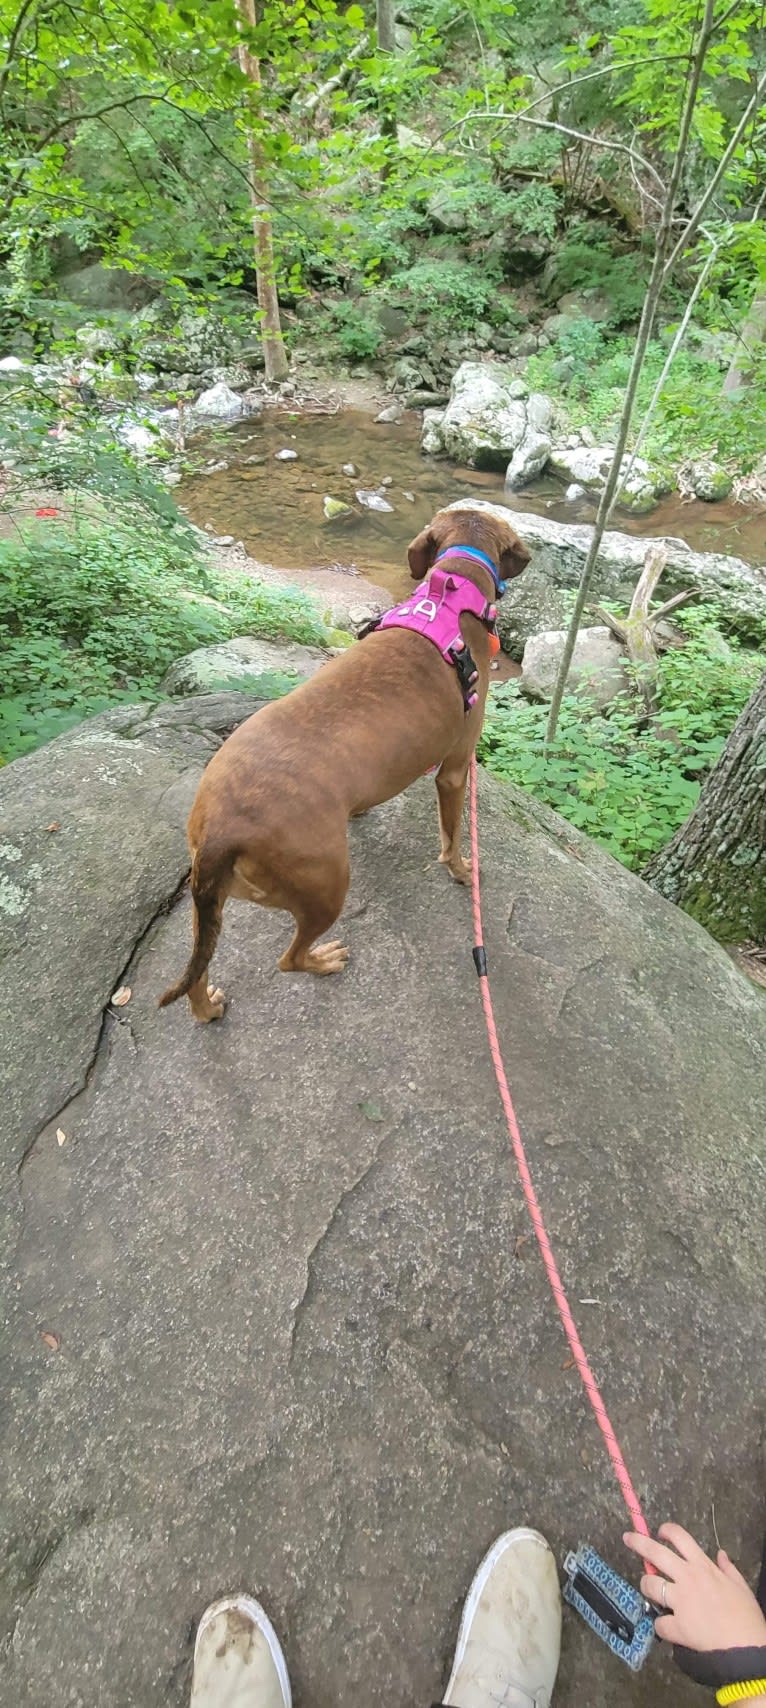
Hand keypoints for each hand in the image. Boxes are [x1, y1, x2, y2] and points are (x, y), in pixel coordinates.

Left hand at [624, 1523, 765, 1651]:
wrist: (746, 1648)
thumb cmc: (746, 1617)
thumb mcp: (741, 1586)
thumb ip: (728, 1568)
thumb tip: (721, 1554)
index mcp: (703, 1567)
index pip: (680, 1537)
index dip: (666, 1530)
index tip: (659, 1532)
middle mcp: (687, 1578)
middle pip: (655, 1553)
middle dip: (638, 1542)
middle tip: (628, 1538)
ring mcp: (679, 1601)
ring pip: (649, 1584)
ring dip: (647, 1586)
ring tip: (650, 1591)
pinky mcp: (676, 1625)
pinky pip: (658, 1623)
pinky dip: (662, 1626)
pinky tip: (668, 1628)